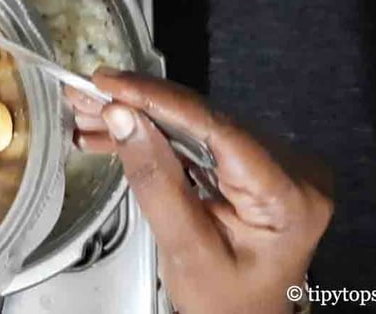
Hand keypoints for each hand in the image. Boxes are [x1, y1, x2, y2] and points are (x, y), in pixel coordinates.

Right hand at [66, 69, 332, 313]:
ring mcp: (274, 162)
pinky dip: (155, 137)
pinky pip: (198, 139)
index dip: (158, 99)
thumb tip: (122, 116)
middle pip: (203, 120)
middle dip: (138, 106)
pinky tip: (117, 132)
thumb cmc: (225, 300)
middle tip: (85, 94)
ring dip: (139, 119)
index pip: (217, 129)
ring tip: (89, 113)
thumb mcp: (184, 248)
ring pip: (194, 125)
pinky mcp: (253, 163)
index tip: (110, 84)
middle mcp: (291, 167)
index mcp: (287, 195)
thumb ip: (154, 181)